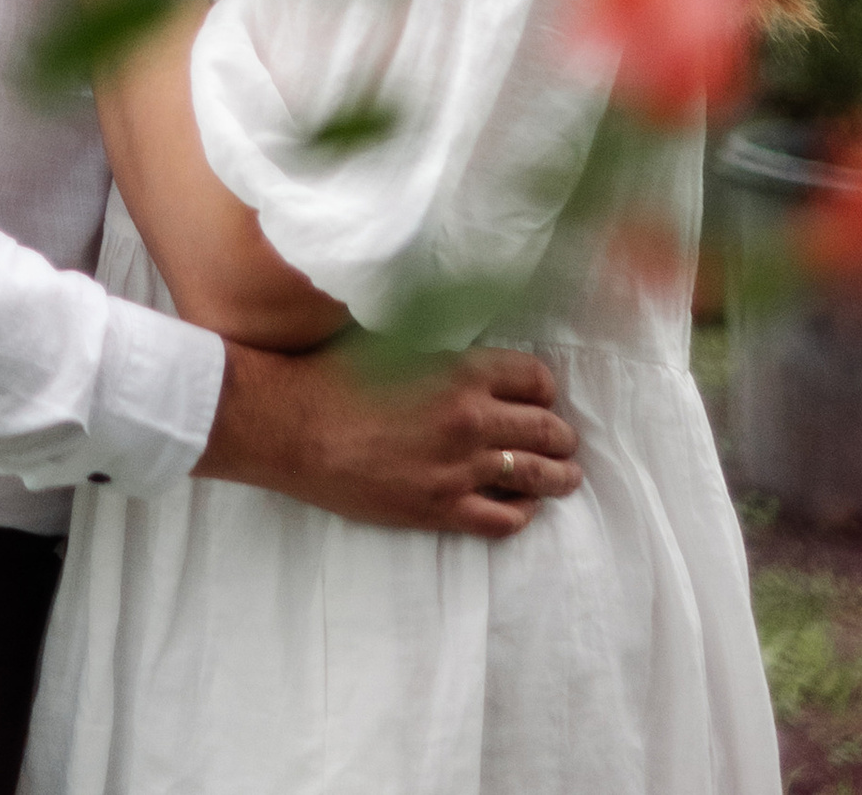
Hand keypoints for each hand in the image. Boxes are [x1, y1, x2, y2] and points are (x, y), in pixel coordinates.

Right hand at [195, 339, 579, 540]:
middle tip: (565, 440)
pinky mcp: (442, 509)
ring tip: (566, 477)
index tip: (542, 396)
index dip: (544, 388)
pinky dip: (522, 513)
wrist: (294, 427)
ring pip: (536, 478)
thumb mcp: (395, 342)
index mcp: (463, 370)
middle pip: (546, 430)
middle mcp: (472, 419)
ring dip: (559, 476)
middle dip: (562, 435)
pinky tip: (523, 508)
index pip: (535, 378)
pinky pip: (504, 519)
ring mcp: (461, 469)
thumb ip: (440, 349)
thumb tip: (466, 350)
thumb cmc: (335, 375)